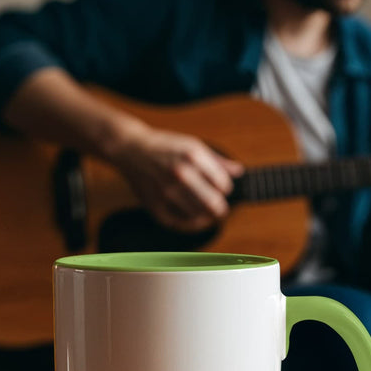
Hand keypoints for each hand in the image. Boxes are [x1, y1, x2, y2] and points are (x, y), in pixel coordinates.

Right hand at [109, 120, 243, 232]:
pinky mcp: (155, 205)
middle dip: (221, 208)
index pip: (223, 184)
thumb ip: (218, 161)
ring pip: (199, 216)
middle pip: (214, 204)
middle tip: (220, 208)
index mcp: (193, 156)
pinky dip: (192, 225)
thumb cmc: (165, 146)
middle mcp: (180, 173)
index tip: (221, 188)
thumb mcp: (193, 145)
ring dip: (207, 217)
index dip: (225, 189)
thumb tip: (239, 172)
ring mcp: (166, 191)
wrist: (131, 149)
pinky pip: (180, 224)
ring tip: (207, 214)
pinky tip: (195, 220)